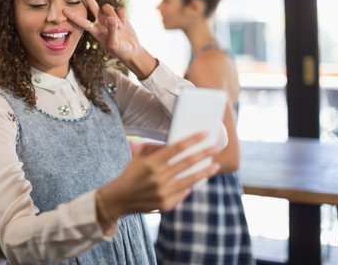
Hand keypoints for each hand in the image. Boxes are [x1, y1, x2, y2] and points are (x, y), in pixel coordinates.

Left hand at [63, 0, 156, 78]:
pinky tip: (125, 26)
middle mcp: (100, 21)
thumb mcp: (114, 44)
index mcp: (95, 30)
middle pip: (91, 4)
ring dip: (115, 17)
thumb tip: (111, 19)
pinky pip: (120, 9)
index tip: (63, 10)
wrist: (131, 50)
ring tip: (121, 29)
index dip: (73, 16)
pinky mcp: (119, 15)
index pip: (82, 22)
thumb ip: (111, 31)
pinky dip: (123, 18)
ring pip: (108, 7)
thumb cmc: (120, 51)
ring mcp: (109, 17)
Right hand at [97, 132, 220, 223]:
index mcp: (151, 163)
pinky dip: (190, 186)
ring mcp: (163, 192)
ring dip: (205, 172)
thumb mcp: (139, 155)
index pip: (176, 148)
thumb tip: (177, 144)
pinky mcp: (166, 204)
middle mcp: (158, 178)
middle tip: (216, 148)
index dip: (192, 140)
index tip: (204, 134)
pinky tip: (196, 180)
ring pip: (190, 180)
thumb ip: (156, 147)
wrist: (120, 198)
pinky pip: (183, 193)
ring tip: (215, 165)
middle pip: (187, 163)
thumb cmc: (132, 173)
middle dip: (204, 153)